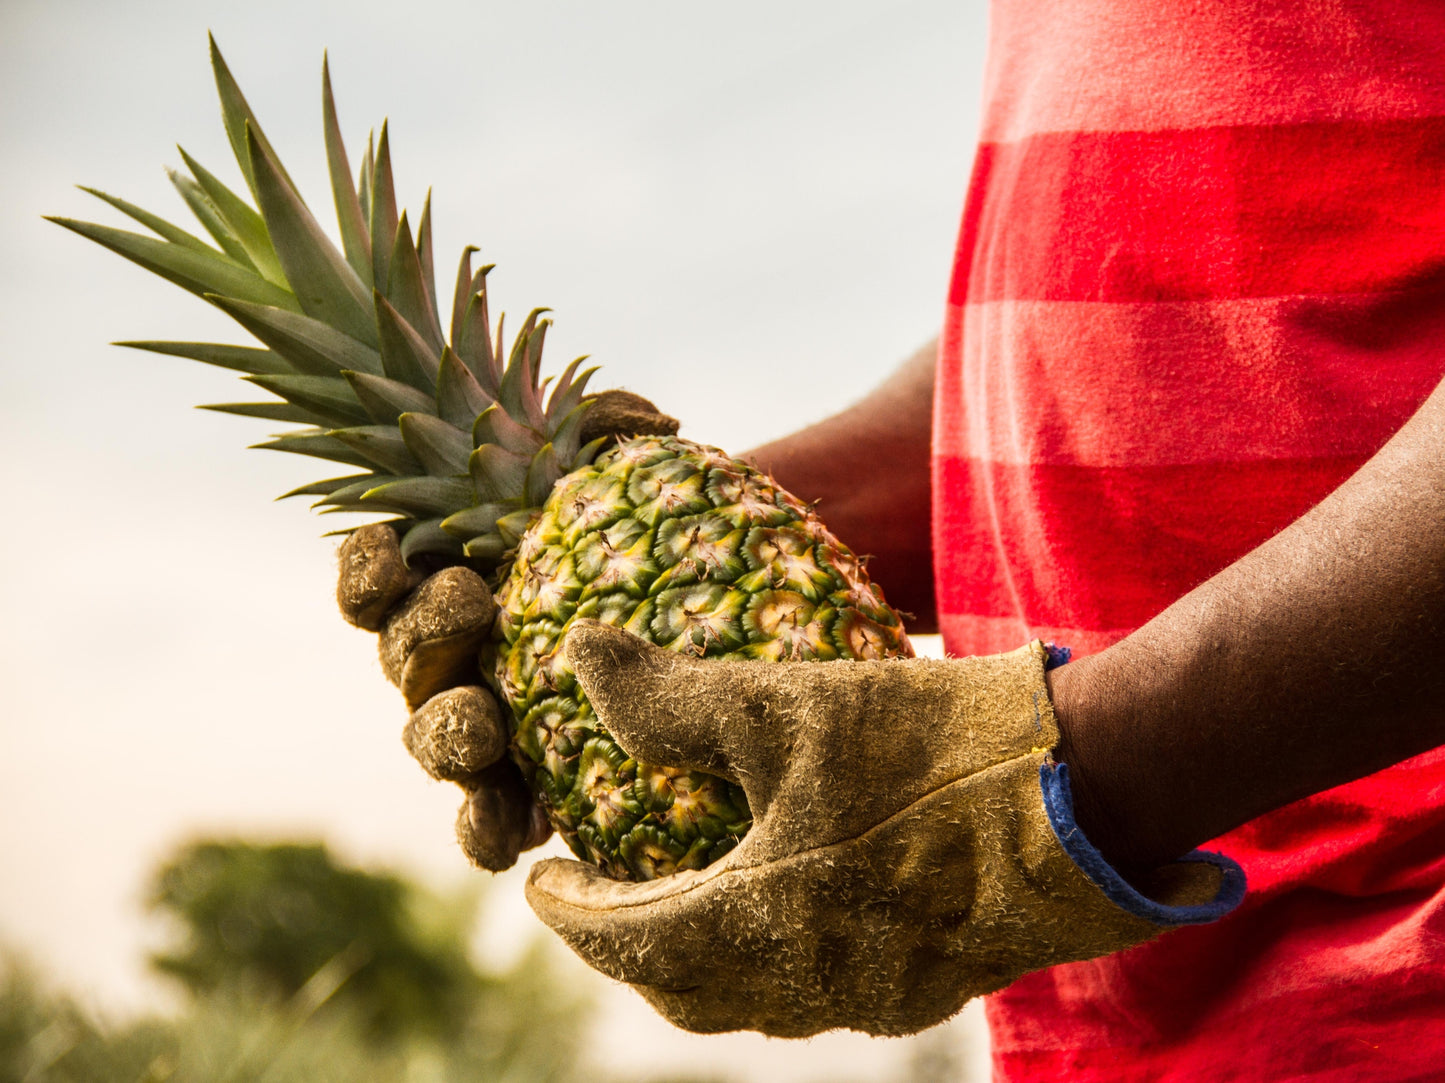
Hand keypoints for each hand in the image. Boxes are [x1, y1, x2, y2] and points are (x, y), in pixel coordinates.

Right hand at [335, 388, 681, 870]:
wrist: (679, 641)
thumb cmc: (625, 551)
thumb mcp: (621, 486)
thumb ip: (614, 437)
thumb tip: (649, 415)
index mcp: (442, 582)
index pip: (376, 574)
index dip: (366, 563)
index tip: (390, 548)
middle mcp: (442, 659)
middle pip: (401, 653)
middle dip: (425, 628)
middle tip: (473, 601)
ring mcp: (474, 729)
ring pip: (430, 739)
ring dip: (447, 733)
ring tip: (483, 725)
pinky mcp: (513, 795)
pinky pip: (480, 825)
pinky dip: (487, 830)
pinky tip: (518, 835)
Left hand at [525, 622, 1240, 1036]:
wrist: (1083, 795)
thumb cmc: (924, 748)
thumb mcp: (782, 704)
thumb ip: (670, 694)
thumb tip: (580, 656)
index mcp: (752, 927)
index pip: (624, 942)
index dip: (570, 913)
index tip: (542, 879)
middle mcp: (804, 984)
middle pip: (679, 989)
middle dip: (627, 946)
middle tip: (602, 894)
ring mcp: (872, 996)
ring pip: (750, 998)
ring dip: (697, 956)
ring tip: (682, 894)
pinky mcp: (928, 985)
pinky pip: (819, 989)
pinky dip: (772, 955)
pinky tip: (789, 900)